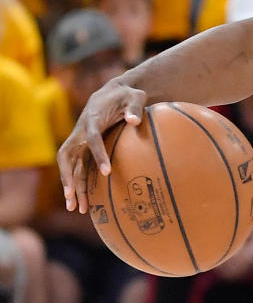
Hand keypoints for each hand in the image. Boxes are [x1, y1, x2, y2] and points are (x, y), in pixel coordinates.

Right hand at [58, 79, 146, 213]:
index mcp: (93, 119)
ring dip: (70, 186)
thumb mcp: (134, 96)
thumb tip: (134, 121)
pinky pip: (75, 168)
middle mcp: (80, 132)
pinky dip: (77, 184)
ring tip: (75, 208)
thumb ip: (134, 108)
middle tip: (73, 197)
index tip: (107, 171)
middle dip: (68, 177)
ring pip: (68, 166)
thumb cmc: (126, 95)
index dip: (98, 154)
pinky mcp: (82, 148)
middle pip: (67, 157)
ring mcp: (78, 141)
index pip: (92, 138)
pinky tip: (82, 202)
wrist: (111, 93)